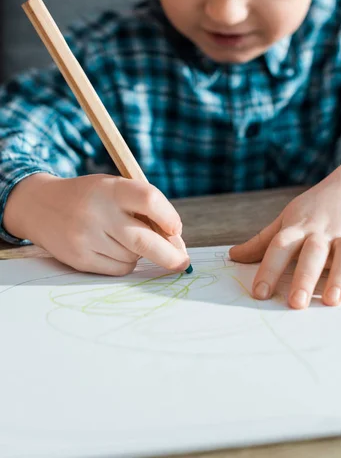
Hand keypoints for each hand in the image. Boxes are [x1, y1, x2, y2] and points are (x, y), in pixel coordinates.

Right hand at [4, 173, 188, 275]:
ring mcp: (87, 238)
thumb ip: (144, 209)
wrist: (41, 205)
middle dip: (170, 255)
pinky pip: (119, 269)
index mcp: (111, 188)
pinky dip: (125, 263)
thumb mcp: (114, 188)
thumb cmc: (91, 196)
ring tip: (124, 238)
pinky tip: (112, 249)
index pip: (150, 200)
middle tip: (182, 262)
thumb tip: (175, 244)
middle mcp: (98, 213)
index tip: (176, 229)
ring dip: (140, 254)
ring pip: (134, 258)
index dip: (170, 217)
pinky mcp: (79, 259)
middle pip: (146, 241)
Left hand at [230, 157, 340, 308]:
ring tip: (331, 300)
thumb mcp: (287, 218)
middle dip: (304, 277)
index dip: (268, 269)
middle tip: (296, 302)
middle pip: (312, 252)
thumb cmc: (316, 207)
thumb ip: (262, 241)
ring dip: (339, 276)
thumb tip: (233, 256)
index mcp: (298, 226)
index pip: (280, 246)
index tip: (260, 292)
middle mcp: (322, 231)